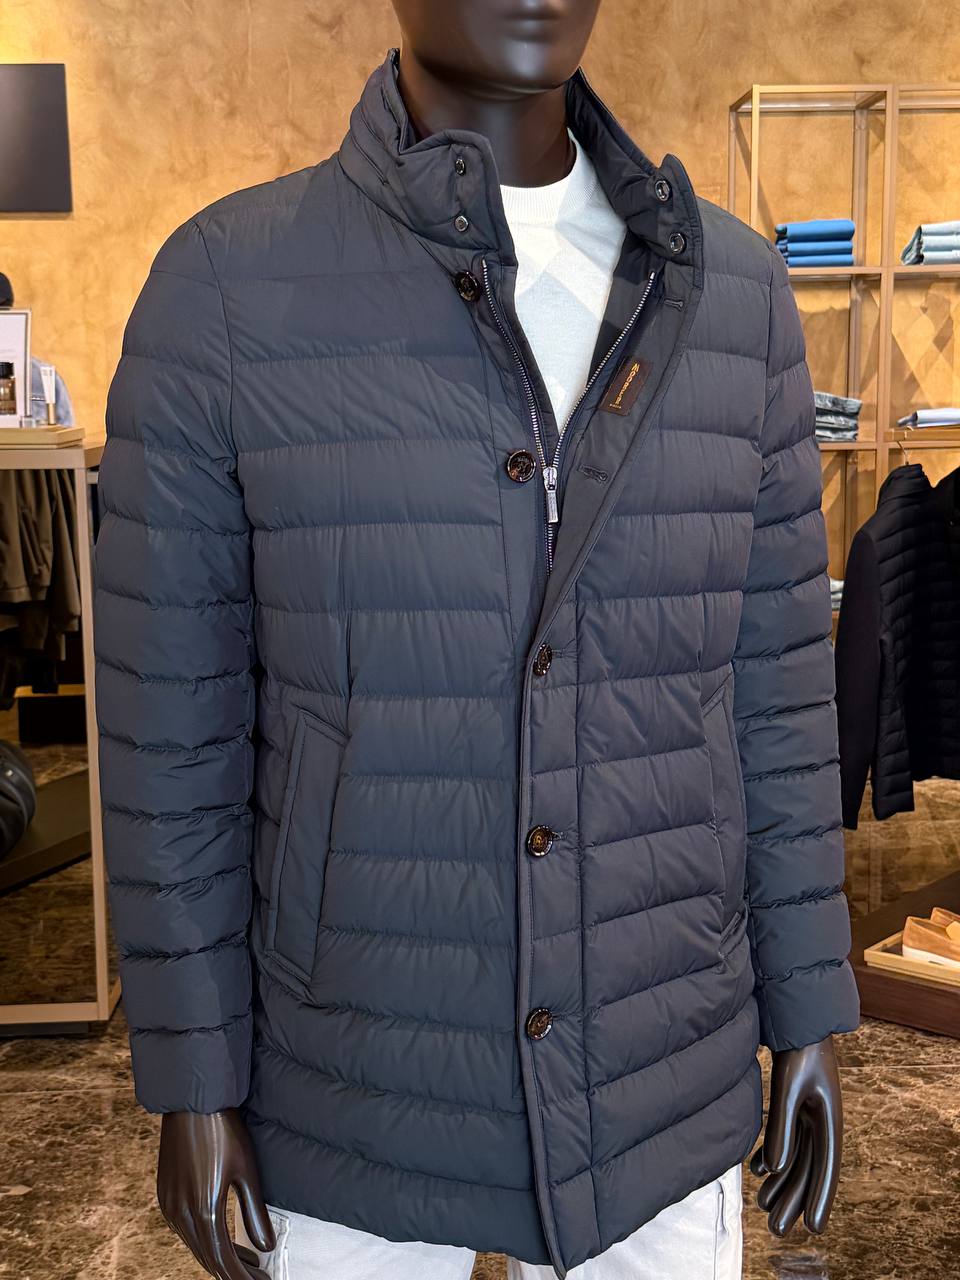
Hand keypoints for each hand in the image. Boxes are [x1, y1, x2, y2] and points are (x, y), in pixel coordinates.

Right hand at [157, 1108, 275, 1278]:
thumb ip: (254, 1212)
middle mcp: (182, 1213)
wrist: (191, 1100)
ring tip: (247, 1262)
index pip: (224, 1261)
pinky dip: (204, 1239)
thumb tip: (266, 1248)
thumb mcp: (247, 1170)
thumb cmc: (223, 1129)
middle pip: (207, 1258)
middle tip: (257, 1277)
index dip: (243, 1277)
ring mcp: (170, 1204)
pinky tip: (222, 1237)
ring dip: (219, 1257)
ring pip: (195, 1245)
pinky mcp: (165, 1194)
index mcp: (205, 1209)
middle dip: (233, 1272)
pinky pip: (184, 1229)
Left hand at [750, 1035, 842, 1236]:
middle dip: (793, 1199)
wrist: (796, 1016)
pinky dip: (772, 1155)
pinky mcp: (794, 1104)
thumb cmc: (797, 1047)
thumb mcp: (788, 1086)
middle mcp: (822, 1120)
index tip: (814, 1228)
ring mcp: (809, 1113)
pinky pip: (786, 1138)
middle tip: (776, 1229)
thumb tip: (775, 1167)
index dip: (821, 1198)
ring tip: (763, 1206)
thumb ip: (781, 1125)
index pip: (826, 1167)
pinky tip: (757, 1170)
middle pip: (807, 1168)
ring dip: (781, 1181)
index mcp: (830, 1118)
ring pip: (796, 1156)